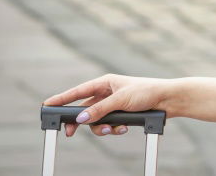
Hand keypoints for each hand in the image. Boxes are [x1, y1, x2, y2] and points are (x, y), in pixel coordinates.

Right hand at [42, 73, 172, 137]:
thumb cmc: (147, 92)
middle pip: (84, 109)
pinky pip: (109, 124)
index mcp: (105, 82)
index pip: (78, 91)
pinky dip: (113, 129)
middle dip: (80, 121)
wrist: (168, 100)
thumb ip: (100, 110)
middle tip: (69, 132)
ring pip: (96, 119)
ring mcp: (114, 104)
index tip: (47, 105)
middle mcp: (107, 92)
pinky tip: (123, 129)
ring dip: (101, 128)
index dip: (62, 98)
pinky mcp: (121, 114)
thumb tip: (80, 118)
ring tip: (111, 130)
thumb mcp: (121, 101)